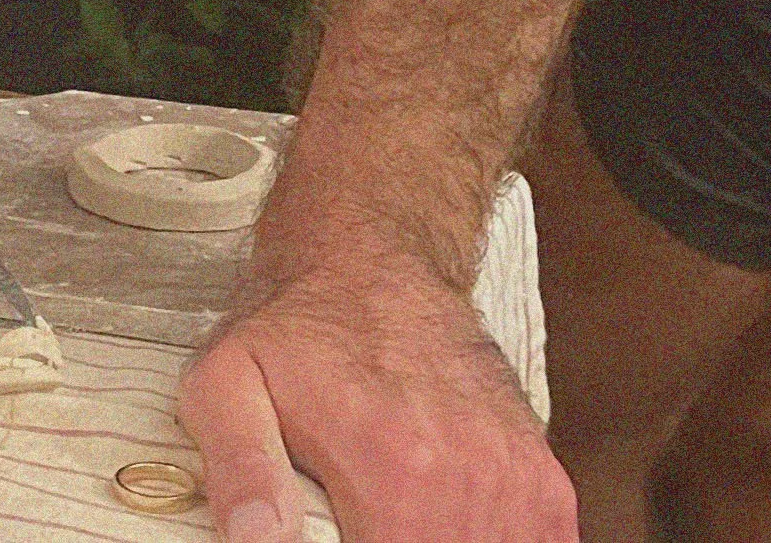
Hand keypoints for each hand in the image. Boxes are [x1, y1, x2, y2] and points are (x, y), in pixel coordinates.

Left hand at [176, 245, 575, 542]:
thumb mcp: (228, 382)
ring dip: (440, 541)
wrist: (369, 256)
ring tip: (395, 512)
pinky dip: (493, 540)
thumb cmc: (298, 324)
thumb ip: (238, 469)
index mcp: (393, 469)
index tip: (335, 527)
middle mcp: (466, 476)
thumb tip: (257, 537)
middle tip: (359, 514)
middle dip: (390, 542)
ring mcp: (513, 479)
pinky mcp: (542, 480)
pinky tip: (444, 518)